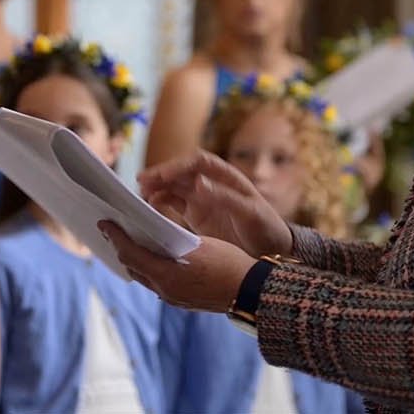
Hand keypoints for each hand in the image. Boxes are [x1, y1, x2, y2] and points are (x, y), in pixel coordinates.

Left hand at [100, 222, 255, 312]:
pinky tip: (154, 257)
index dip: (115, 237)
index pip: (130, 253)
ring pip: (143, 277)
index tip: (104, 223)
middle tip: (113, 230)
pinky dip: (150, 268)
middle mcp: (164, 290)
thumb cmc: (229, 262)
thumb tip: (153, 232)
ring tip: (130, 242)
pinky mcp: (181, 302)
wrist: (251, 292)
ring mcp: (172, 298)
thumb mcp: (200, 243)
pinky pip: (157, 283)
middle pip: (132, 267)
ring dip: (135, 259)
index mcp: (167, 274)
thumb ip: (174, 239)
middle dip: (121, 248)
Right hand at [139, 151, 292, 257]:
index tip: (162, 174)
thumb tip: (198, 182)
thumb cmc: (266, 228)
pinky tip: (151, 206)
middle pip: (181, 172)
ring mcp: (202, 199)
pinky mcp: (196, 214)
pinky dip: (161, 202)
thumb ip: (224, 197)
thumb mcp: (250, 212)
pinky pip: (174, 203)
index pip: (197, 161)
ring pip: (174, 186)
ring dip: (158, 186)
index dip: (178, 165)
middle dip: (162, 174)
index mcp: (226, 176)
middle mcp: (211, 184)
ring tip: (142, 193)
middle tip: (141, 180)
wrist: (271, 251)